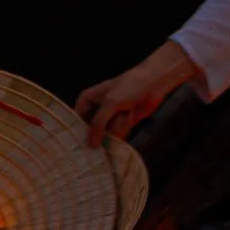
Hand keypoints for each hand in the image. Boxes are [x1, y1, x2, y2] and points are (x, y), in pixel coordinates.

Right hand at [75, 40, 200, 144]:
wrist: (155, 82)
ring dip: (117, 126)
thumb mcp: (110, 103)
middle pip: (90, 131)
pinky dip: (123, 131)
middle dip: (97, 134)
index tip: (75, 147)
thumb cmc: (129, 86)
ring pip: (105, 134)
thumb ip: (98, 124)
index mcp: (87, 100)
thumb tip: (90, 144)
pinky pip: (118, 135)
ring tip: (126, 111)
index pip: (75, 120)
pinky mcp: (123, 123)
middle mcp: (96, 110)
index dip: (75, 133)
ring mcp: (110, 118)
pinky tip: (129, 117)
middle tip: (103, 134)